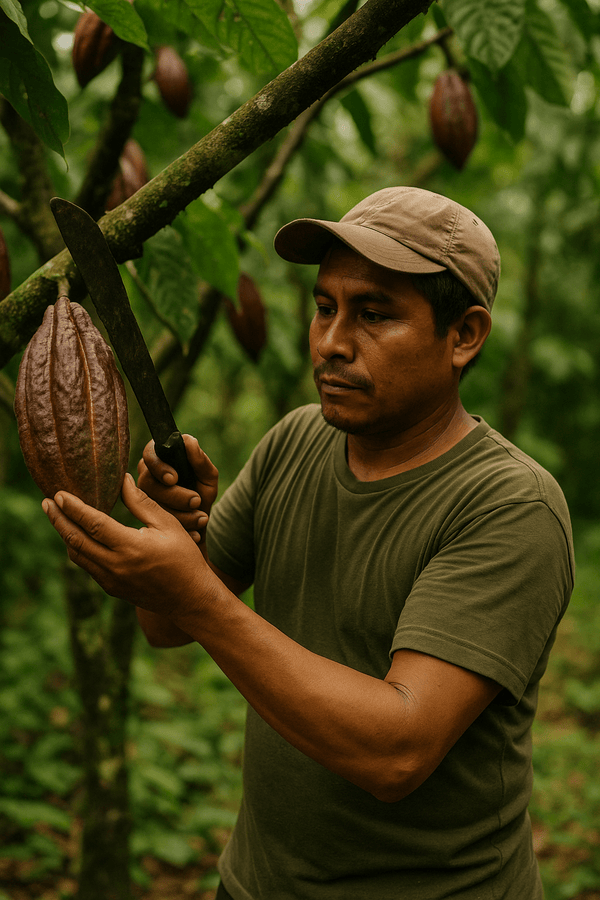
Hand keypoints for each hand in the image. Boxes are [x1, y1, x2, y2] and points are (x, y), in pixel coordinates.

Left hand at [42, 473, 212, 616]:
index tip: (59, 494)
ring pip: (77, 555)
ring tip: (58, 516)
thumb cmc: (184, 557)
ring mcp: (111, 580)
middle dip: (58, 519)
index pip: (93, 523)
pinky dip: (79, 548)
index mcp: (131, 547)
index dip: (73, 508)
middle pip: (76, 540)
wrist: (190, 598)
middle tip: (46, 502)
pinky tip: (78, 536)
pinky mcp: (112, 589)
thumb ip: (142, 502)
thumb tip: (122, 480)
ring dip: (65, 534)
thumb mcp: (168, 524)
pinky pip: (87, 566)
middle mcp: (116, 566)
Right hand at [137, 434, 217, 546]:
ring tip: (201, 519)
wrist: (200, 525)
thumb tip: (189, 441)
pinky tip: (194, 533)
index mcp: (160, 458)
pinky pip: (154, 522)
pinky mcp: (143, 517)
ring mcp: (140, 496)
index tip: (174, 478)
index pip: (149, 454)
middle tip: (196, 501)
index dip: (158, 466)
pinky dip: (179, 528)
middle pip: (147, 482)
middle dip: (174, 495)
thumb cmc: (202, 494)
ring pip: (149, 503)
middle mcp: (145, 475)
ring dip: (179, 514)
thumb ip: (200, 461)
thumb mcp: (208, 478)